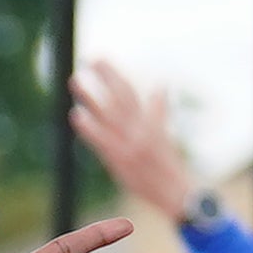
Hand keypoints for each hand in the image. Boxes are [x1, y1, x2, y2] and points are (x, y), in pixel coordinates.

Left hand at [68, 61, 205, 228]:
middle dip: (106, 76)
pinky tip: (75, 115)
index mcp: (150, 122)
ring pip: (109, 113)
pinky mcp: (122, 159)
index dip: (115, 76)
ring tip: (74, 80)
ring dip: (90, 96)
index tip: (101, 59)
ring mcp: (131, 143)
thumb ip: (157, 112)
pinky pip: (102, 140)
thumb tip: (160, 86)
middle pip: (121, 96)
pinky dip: (89, 127)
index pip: (130, 92)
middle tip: (91, 58)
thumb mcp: (165, 136)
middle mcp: (141, 128)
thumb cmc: (169, 168)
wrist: (177, 194)